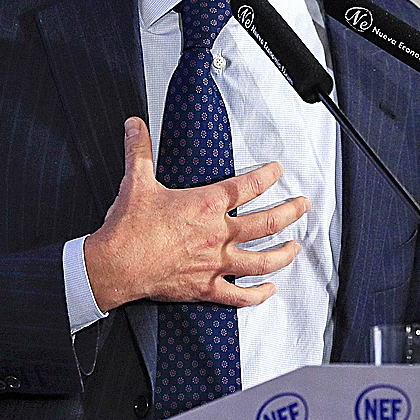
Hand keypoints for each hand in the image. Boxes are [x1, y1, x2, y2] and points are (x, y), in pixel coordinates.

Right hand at [84, 117, 308, 312]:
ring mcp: (216, 263)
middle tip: (304, 205)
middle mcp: (219, 233)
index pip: (249, 186)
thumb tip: (135, 125)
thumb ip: (140, 150)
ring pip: (262, 259)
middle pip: (268, 222)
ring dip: (283, 253)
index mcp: (207, 204)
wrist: (116, 265)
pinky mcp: (206, 288)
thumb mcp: (137, 181)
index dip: (268, 176)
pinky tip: (269, 290)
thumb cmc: (128, 226)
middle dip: (291, 212)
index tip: (278, 170)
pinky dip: (258, 295)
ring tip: (296, 247)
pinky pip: (239, 295)